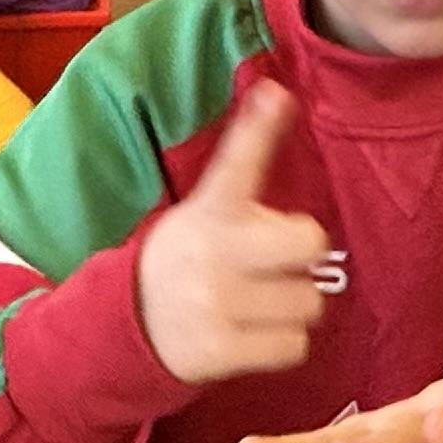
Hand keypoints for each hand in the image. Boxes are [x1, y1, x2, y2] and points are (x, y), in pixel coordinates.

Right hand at [137, 84, 336, 384]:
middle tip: (278, 262)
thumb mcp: (206, 207)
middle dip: (302, 254)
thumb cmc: (189, 257)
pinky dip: (282, 342)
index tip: (275, 94)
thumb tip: (277, 92)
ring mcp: (217, 304)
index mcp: (211, 211)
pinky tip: (253, 333)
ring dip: (293, 305)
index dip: (259, 127)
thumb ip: (245, 163)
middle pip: (309, 243)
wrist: (132, 324)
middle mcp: (214, 253)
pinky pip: (294, 346)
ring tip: (259, 302)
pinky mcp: (222, 351)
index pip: (239, 162)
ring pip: (308, 302)